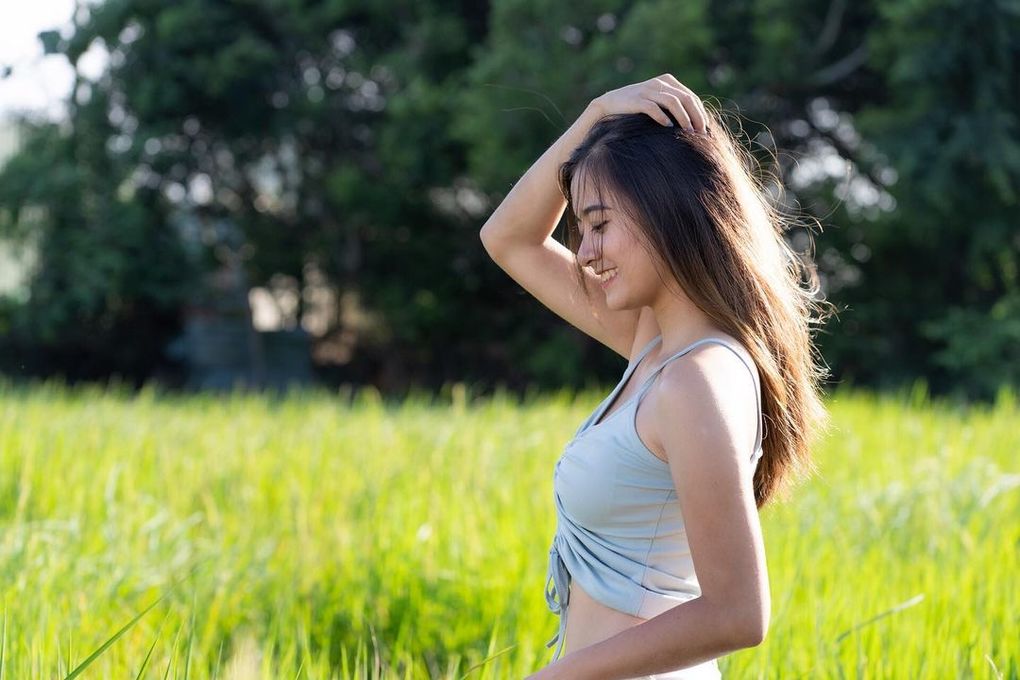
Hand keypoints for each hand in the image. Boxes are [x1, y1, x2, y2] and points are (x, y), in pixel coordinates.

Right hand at [591, 74, 707, 132]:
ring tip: (687, 131)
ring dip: (683, 118)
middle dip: (695, 116)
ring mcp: (647, 90)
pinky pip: (653, 108)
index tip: (704, 129)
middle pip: (685, 98)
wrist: (609, 105)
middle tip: (700, 132)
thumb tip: (694, 123)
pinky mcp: (636, 100)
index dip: (700, 113)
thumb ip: (673, 105)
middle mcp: (659, 83)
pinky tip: (668, 127)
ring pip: (673, 102)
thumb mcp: (657, 101)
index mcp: (667, 81)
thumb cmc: (636, 108)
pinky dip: (662, 117)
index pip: (691, 97)